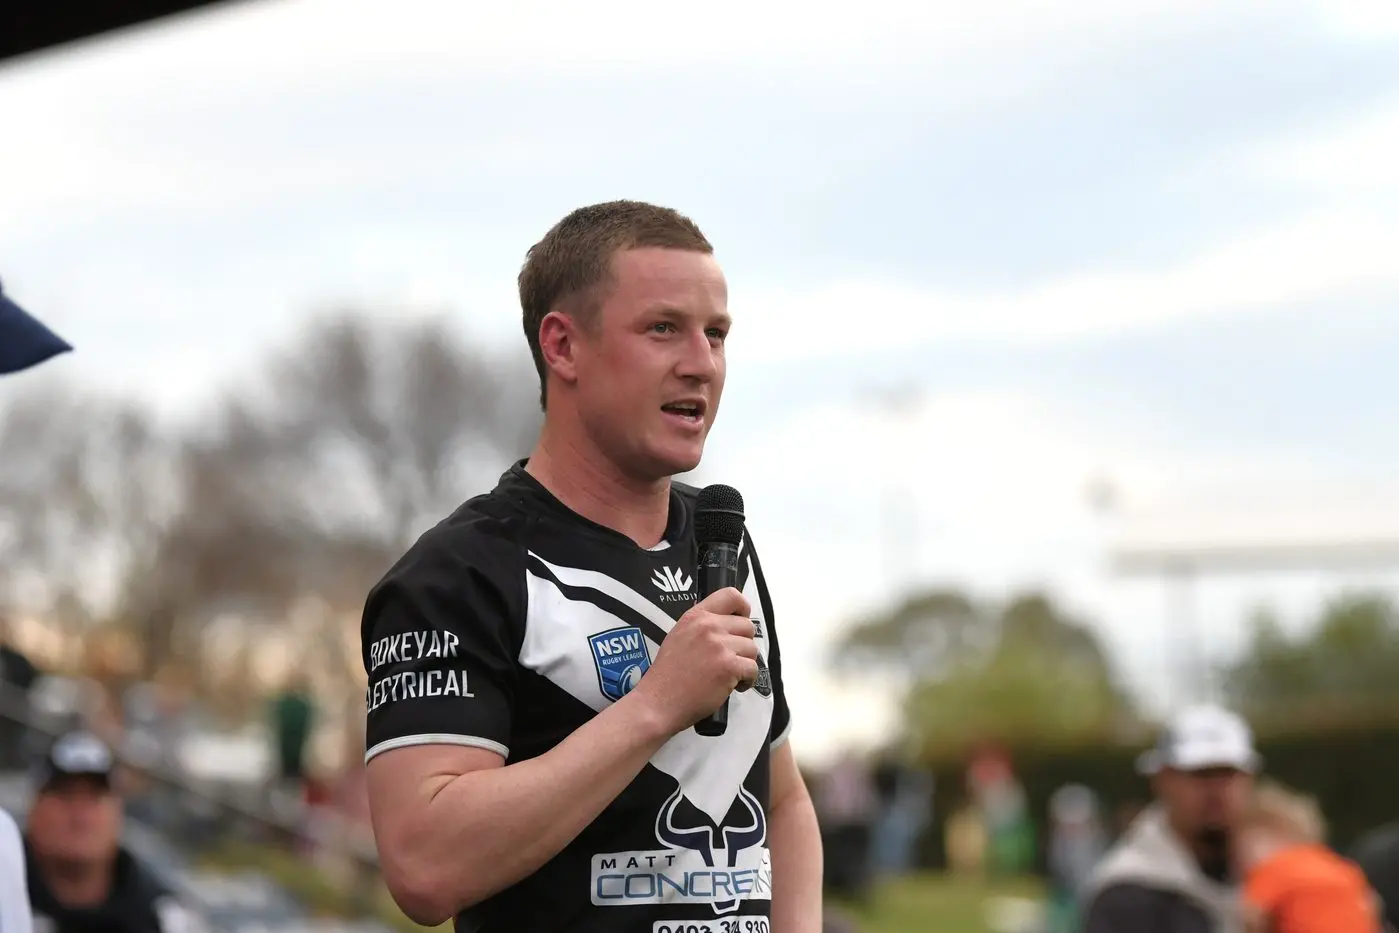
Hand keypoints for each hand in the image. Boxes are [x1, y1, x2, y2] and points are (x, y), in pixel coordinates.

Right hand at [629, 587, 756, 735]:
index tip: (742, 620)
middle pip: (747, 626)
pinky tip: (734, 686)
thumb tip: (726, 623)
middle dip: (743, 644)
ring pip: (752, 649)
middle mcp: (709, 627)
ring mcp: (720, 646)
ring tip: (729, 675)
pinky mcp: (729, 667)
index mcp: (696, 616)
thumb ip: (701, 626)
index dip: (743, 608)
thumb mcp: (678, 636)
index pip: (730, 596)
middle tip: (731, 658)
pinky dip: (747, 680)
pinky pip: (753, 668)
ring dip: (745, 663)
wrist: (659, 701)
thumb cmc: (667, 675)